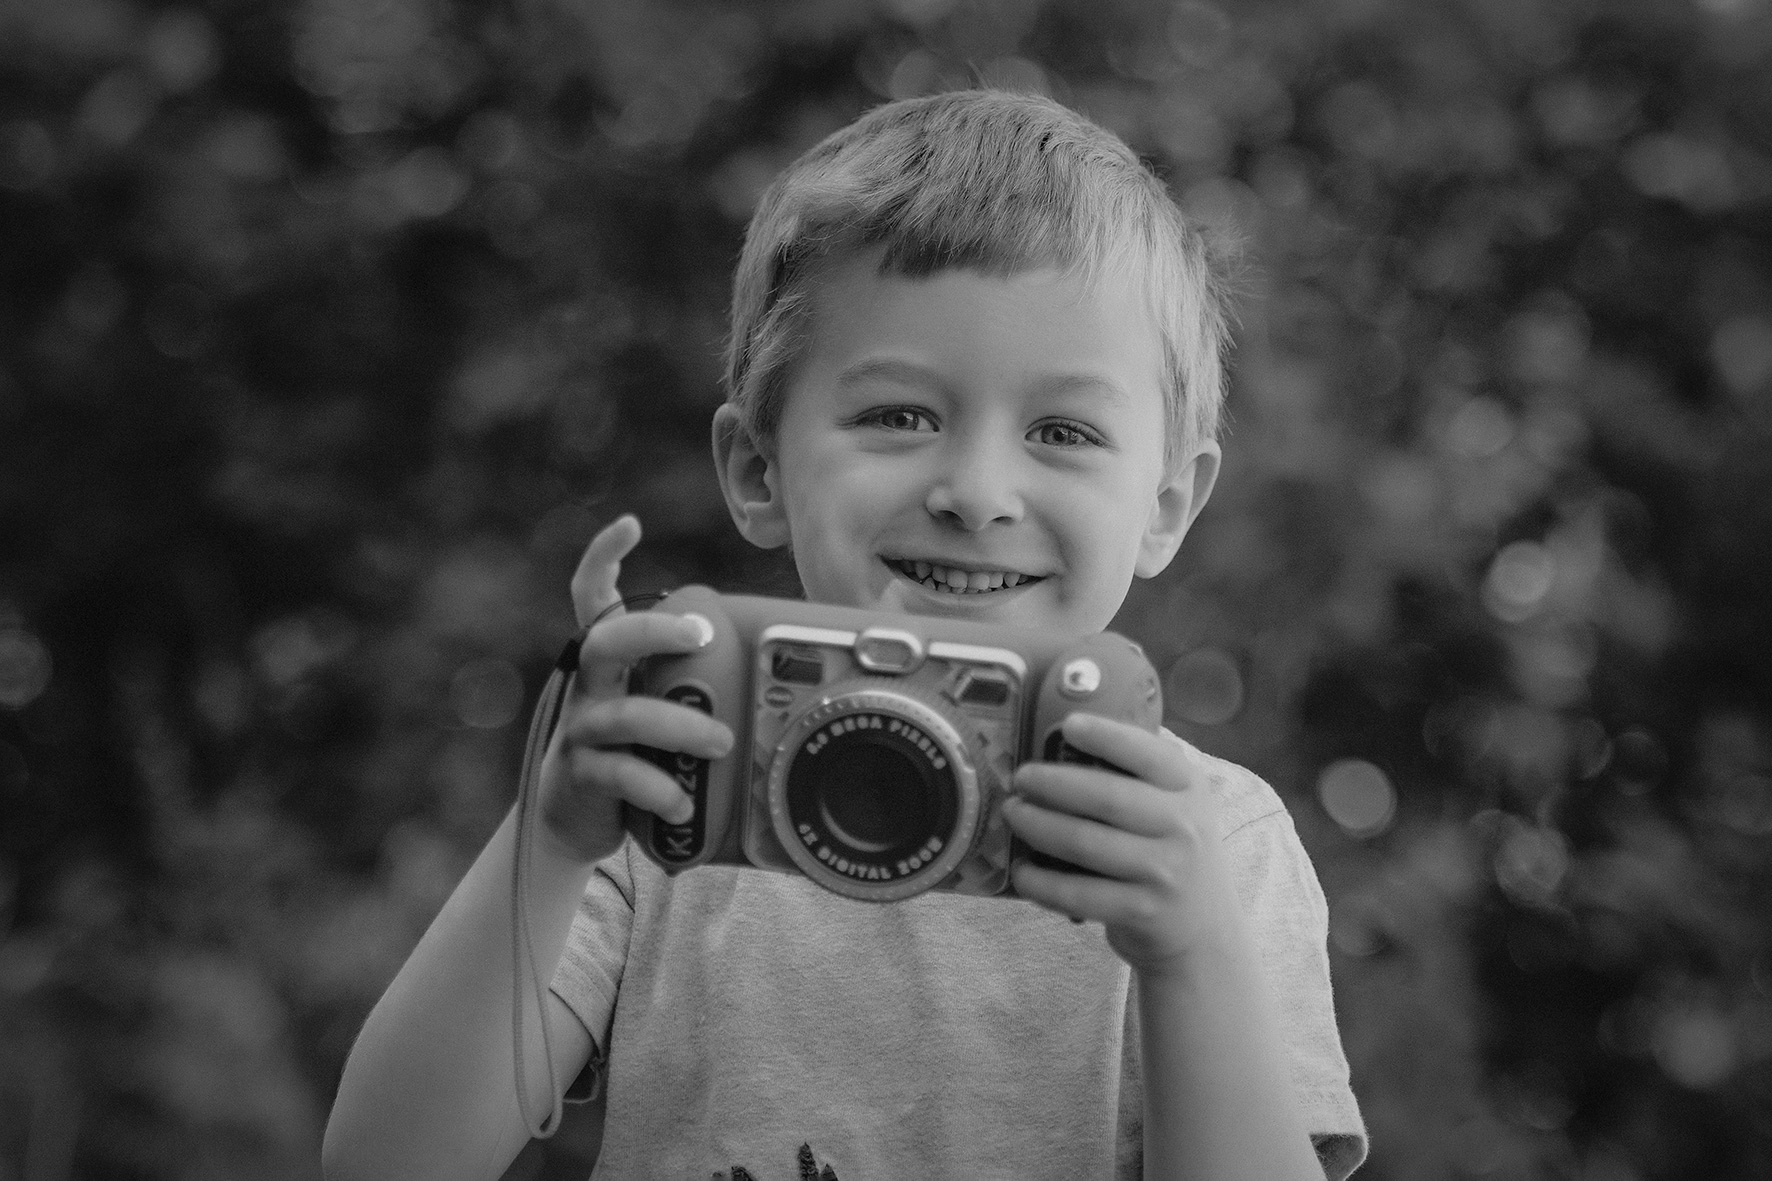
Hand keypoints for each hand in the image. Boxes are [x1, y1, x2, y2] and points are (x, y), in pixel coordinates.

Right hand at [536, 515, 734, 863]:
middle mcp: (590, 688)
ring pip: (623, 714)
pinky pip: (617, 775)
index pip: (593, 599)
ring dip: (678, 725)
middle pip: (606, 640)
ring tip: (721, 742)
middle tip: (702, 636)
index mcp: (611, 665)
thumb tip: (785, 673)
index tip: (629, 524)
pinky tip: (685, 804)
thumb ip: (699, 688)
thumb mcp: (662, 711)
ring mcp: (581, 732)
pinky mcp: (581, 777)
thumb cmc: (635, 752)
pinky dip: (658, 789)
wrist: (578, 821)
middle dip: (653, 630)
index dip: (603, 558)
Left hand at [1003, 714, 1243, 976]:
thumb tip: (1065, 737)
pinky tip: (1021, 871)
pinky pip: (1078, 893)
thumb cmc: (1171, 851)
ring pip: (1086, 843)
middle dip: (1053, 783)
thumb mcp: (1174, 806)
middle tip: (1020, 778)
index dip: (1107, 736)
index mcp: (1189, 788)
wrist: (1204, 929)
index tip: (1069, 725)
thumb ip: (1137, 775)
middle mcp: (1183, 826)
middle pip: (1107, 797)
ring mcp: (1164, 872)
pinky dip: (1041, 882)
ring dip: (1038, 826)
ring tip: (1012, 813)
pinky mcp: (1142, 911)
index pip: (1149, 753)